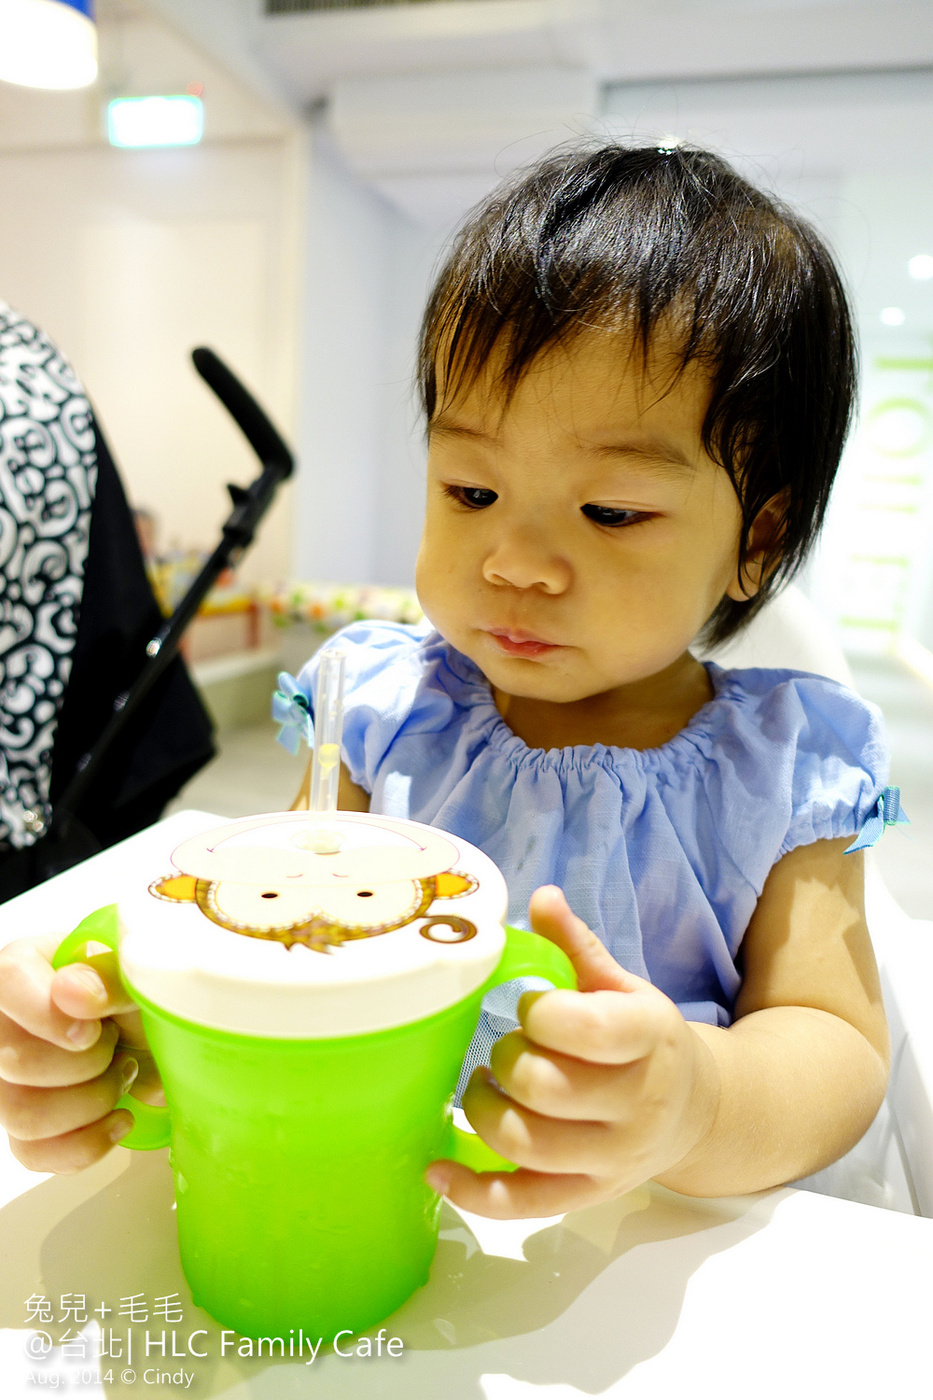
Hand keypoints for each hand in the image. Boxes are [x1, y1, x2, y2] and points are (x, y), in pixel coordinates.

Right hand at [0, 933, 161, 1172]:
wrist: (152, 1031)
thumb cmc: (135, 994)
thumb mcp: (135, 975)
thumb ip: (110, 976)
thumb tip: (75, 992)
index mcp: (28, 967)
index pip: (8, 981)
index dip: (49, 1014)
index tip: (91, 1032)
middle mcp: (5, 1022)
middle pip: (15, 1061)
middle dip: (87, 1065)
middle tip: (121, 1049)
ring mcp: (8, 1077)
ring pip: (21, 1115)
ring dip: (90, 1105)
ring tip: (123, 1078)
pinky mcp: (23, 1122)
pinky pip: (32, 1152)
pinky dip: (85, 1145)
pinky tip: (118, 1120)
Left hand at [426, 886, 718, 1218]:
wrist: (694, 1110)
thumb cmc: (644, 1040)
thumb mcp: (623, 987)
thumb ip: (577, 946)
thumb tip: (541, 897)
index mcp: (647, 1039)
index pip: (586, 1029)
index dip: (539, 1013)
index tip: (529, 1005)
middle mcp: (636, 1105)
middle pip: (545, 1090)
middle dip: (506, 1061)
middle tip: (503, 1046)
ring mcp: (612, 1159)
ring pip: (527, 1146)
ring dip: (484, 1112)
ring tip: (482, 1088)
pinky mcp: (586, 1195)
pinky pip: (522, 1205)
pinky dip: (472, 1192)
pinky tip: (438, 1167)